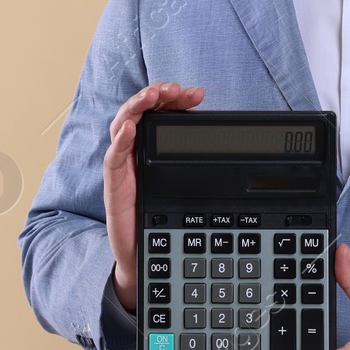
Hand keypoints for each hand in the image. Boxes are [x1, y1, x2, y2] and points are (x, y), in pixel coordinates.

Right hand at [103, 81, 204, 312]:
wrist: (150, 259)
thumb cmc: (168, 222)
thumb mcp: (192, 190)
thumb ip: (202, 167)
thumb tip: (235, 147)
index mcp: (155, 149)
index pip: (162, 113)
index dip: (175, 100)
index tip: (196, 94)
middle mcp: (137, 153)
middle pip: (141, 112)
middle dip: (157, 95)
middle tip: (175, 90)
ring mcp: (124, 167)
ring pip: (122, 125)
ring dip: (137, 106)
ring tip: (153, 97)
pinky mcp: (114, 186)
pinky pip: (113, 159)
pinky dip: (120, 141)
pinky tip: (130, 129)